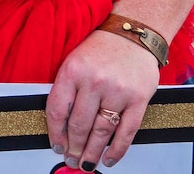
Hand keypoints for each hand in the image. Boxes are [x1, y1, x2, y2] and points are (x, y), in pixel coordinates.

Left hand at [46, 30, 158, 169]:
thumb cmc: (101, 47)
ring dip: (93, 152)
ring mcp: (117, 91)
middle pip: (79, 124)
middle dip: (73, 147)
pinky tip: (109, 158)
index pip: (58, 109)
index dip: (55, 132)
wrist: (133, 33)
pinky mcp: (138, 98)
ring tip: (87, 164)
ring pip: (102, 131)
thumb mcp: (74, 60)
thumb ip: (67, 88)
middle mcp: (94, 82)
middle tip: (71, 160)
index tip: (56, 145)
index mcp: (73, 71)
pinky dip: (117, 149)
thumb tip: (59, 123)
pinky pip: (127, 131)